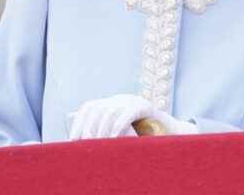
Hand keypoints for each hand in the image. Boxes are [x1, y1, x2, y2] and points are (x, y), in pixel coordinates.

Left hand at [66, 94, 197, 140]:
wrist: (171, 135)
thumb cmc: (143, 139)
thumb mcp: (119, 135)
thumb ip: (102, 133)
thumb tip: (76, 136)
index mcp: (112, 103)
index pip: (89, 107)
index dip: (78, 123)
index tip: (73, 141)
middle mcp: (121, 99)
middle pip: (97, 108)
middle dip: (88, 128)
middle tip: (86, 145)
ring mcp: (134, 101)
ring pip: (111, 110)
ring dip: (102, 129)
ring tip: (100, 145)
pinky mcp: (146, 106)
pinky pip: (129, 112)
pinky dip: (119, 124)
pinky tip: (114, 137)